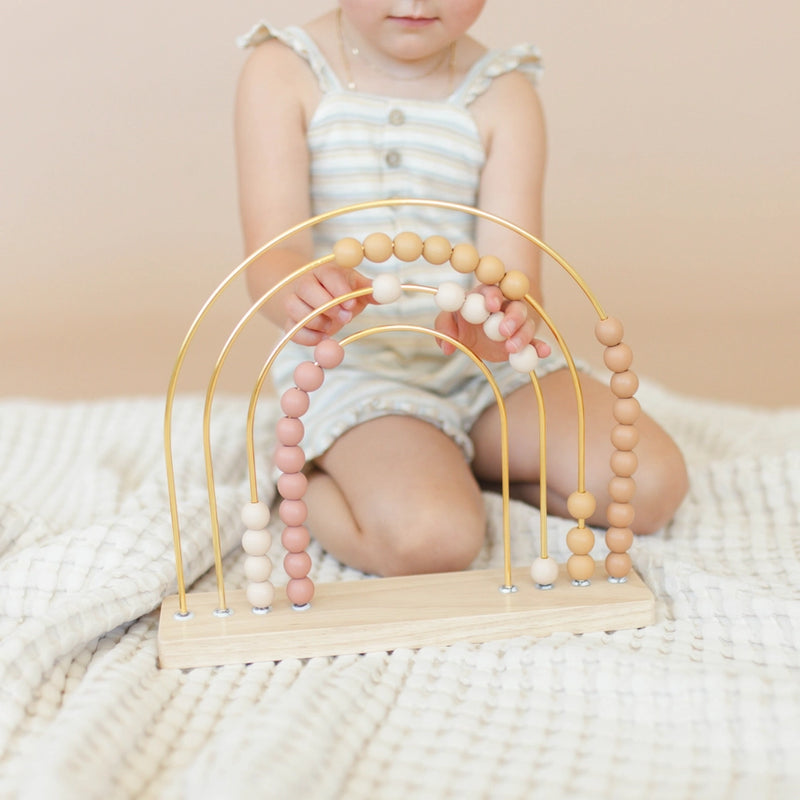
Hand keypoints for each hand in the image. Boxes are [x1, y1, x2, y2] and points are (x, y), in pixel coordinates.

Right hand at [283, 264, 373, 345]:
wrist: (316, 299)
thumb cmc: (340, 293)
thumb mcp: (356, 288)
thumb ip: (369, 290)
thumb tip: (386, 292)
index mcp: (324, 271)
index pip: (328, 274)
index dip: (339, 289)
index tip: (352, 304)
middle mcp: (305, 283)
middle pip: (306, 288)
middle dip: (327, 305)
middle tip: (346, 318)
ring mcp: (293, 301)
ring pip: (295, 308)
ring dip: (316, 321)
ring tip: (332, 327)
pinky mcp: (288, 321)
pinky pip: (291, 329)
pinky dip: (308, 337)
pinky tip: (323, 337)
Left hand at [434, 285, 550, 361]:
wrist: (485, 325)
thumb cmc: (466, 320)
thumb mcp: (452, 320)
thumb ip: (445, 327)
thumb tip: (446, 347)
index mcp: (487, 296)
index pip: (493, 292)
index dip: (492, 297)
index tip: (490, 305)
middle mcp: (507, 307)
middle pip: (515, 307)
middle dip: (511, 318)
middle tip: (503, 330)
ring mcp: (519, 322)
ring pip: (526, 325)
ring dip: (522, 335)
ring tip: (512, 347)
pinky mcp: (525, 338)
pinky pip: (536, 341)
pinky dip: (541, 346)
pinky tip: (545, 351)